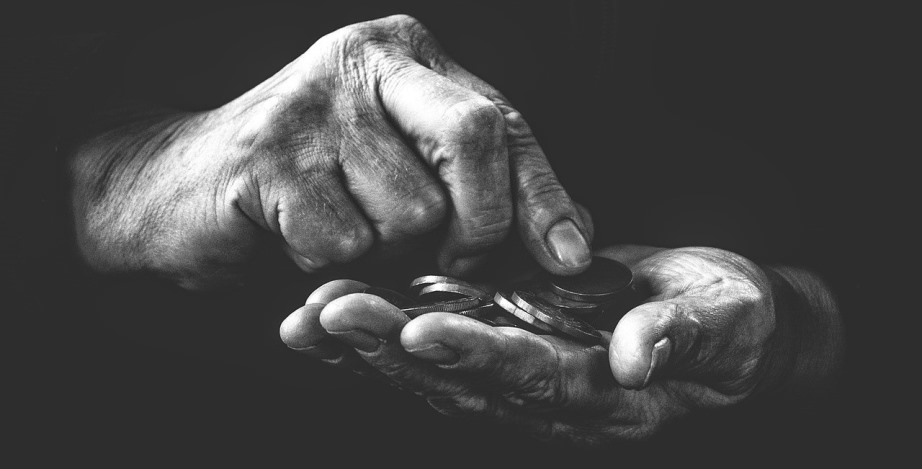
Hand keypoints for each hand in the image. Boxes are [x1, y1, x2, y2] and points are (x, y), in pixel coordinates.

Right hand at [68, 14, 590, 288]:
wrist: (186, 188)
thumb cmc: (317, 187)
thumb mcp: (410, 176)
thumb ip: (487, 195)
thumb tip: (576, 246)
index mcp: (408, 58)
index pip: (502, 125)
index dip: (542, 200)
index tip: (570, 262)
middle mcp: (363, 62)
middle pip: (473, 139)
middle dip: (478, 225)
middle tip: (450, 261)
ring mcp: (312, 103)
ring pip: (411, 214)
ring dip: (385, 252)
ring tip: (342, 228)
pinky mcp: (266, 155)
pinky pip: (344, 245)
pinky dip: (328, 264)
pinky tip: (297, 235)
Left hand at [280, 245, 842, 443]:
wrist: (718, 324)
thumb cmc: (730, 321)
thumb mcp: (728, 322)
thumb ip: (684, 337)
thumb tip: (634, 356)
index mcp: (603, 396)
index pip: (532, 377)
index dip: (478, 356)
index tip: (421, 331)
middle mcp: (549, 397)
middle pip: (460, 382)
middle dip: (392, 349)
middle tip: (330, 315)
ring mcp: (521, 377)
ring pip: (434, 372)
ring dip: (370, 345)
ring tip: (310, 317)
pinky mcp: (506, 348)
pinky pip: (436, 350)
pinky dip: (382, 336)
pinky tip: (331, 318)